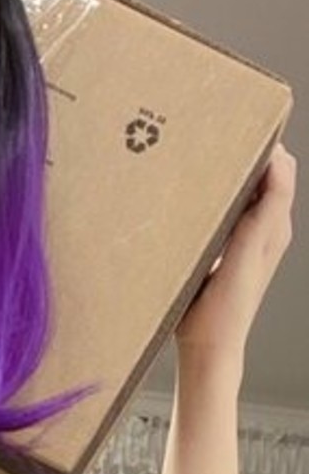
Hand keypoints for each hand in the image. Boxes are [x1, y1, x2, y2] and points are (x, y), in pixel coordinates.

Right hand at [174, 139, 296, 366]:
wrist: (206, 350)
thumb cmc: (226, 309)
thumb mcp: (251, 249)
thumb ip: (268, 206)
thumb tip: (279, 160)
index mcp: (276, 225)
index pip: (279, 168)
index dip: (266, 142)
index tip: (240, 123)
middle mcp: (264, 229)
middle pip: (260, 174)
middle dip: (244, 152)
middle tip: (214, 135)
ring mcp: (242, 240)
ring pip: (241, 190)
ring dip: (227, 172)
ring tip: (202, 158)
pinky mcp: (221, 250)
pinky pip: (224, 210)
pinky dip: (214, 195)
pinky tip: (193, 194)